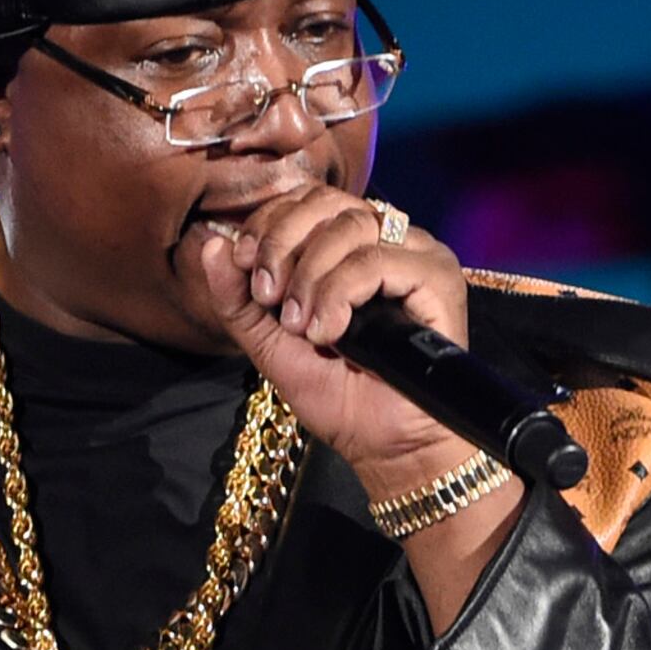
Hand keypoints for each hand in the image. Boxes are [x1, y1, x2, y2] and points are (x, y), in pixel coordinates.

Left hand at [184, 186, 484, 504]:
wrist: (385, 449)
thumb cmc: (340, 400)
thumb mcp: (271, 344)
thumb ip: (238, 298)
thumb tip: (211, 243)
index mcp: (354, 249)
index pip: (309, 200)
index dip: (269, 221)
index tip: (242, 261)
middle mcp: (391, 243)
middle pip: (328, 201)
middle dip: (282, 241)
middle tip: (267, 293)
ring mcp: (419, 257)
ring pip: (352, 225)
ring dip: (310, 275)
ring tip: (301, 327)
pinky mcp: (438, 280)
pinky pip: (376, 262)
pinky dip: (339, 294)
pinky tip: (329, 333)